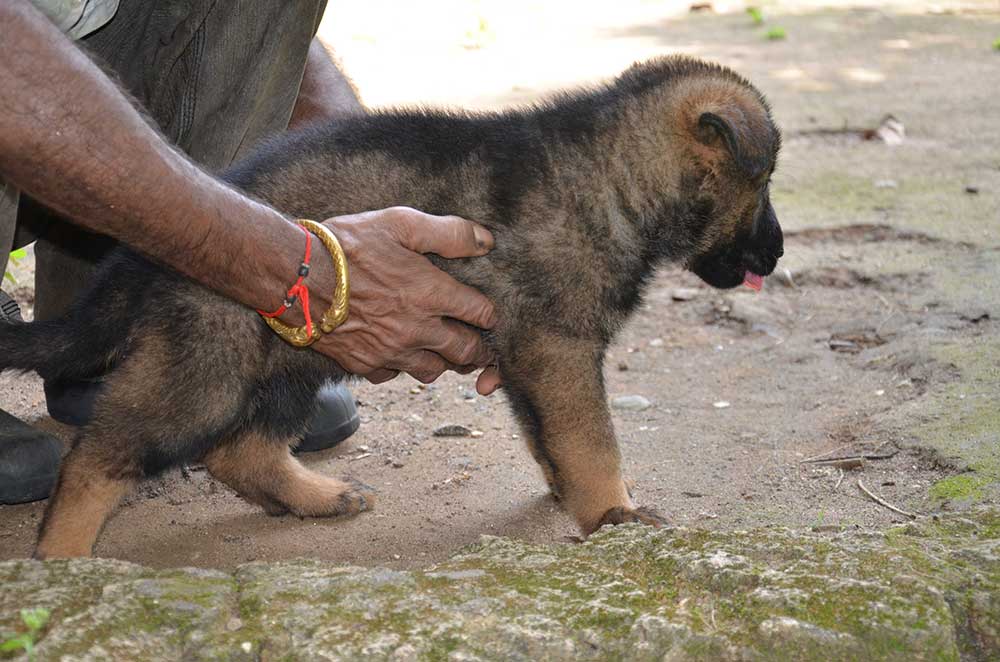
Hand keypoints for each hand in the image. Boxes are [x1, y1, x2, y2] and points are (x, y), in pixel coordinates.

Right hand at [312, 207, 496, 383]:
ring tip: (439, 348)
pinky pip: (393, 375)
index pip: (482, 314)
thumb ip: (448, 233)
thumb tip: (486, 240)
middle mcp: (417, 329)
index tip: (486, 312)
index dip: (490, 314)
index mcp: (431, 294)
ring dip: (440, 361)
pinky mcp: (364, 364)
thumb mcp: (399, 223)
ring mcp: (390, 351)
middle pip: (465, 351)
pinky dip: (398, 367)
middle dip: (476, 348)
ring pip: (432, 371)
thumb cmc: (345, 245)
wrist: (292, 276)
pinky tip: (395, 351)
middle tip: (476, 341)